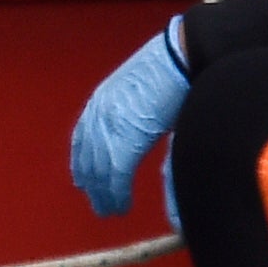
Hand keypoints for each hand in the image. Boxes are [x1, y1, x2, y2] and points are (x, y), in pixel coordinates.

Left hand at [69, 22, 188, 218]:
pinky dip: (118, 193)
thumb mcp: (143, 95)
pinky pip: (117, 174)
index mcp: (101, 101)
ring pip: (100, 170)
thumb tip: (137, 139)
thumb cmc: (174, 71)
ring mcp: (110, 124)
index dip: (84, 165)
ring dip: (104, 194)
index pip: (83, 139)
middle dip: (93, 185)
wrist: (184, 56)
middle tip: (101, 206)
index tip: (86, 183)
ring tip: (111, 210)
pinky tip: (121, 205)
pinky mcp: (127, 137)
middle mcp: (99, 113)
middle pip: (88, 159)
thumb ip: (134, 121)